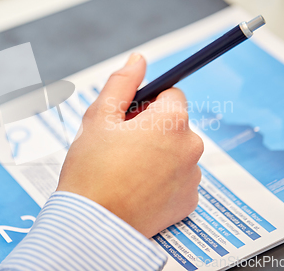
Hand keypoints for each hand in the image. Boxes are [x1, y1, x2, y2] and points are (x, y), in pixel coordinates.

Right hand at [57, 53, 203, 237]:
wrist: (92, 223)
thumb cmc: (92, 168)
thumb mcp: (99, 117)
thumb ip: (122, 84)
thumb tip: (139, 59)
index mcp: (172, 121)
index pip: (171, 94)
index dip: (147, 102)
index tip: (129, 116)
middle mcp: (191, 147)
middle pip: (175, 124)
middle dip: (152, 128)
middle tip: (121, 144)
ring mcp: (192, 177)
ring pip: (176, 151)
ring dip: (158, 153)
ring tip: (126, 168)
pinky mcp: (188, 202)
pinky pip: (179, 179)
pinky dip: (163, 179)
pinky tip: (137, 187)